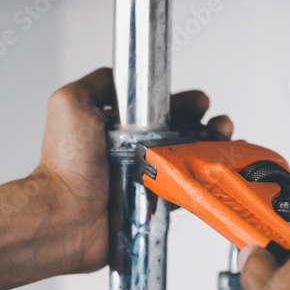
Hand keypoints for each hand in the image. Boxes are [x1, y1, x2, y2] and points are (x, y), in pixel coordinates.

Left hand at [32, 68, 232, 274]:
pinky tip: (211, 174)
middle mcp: (130, 152)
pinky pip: (182, 190)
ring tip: (223, 144)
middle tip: (219, 124)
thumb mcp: (72, 103)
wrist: (66, 215)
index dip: (181, 103)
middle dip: (203, 125)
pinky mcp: (150, 204)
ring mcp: (142, 178)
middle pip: (178, 133)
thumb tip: (122, 75)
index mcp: (115, 128)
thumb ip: (98, 83)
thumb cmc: (65, 164)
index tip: (199, 102)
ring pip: (185, 161)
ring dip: (209, 151)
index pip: (157, 110)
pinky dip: (200, 181)